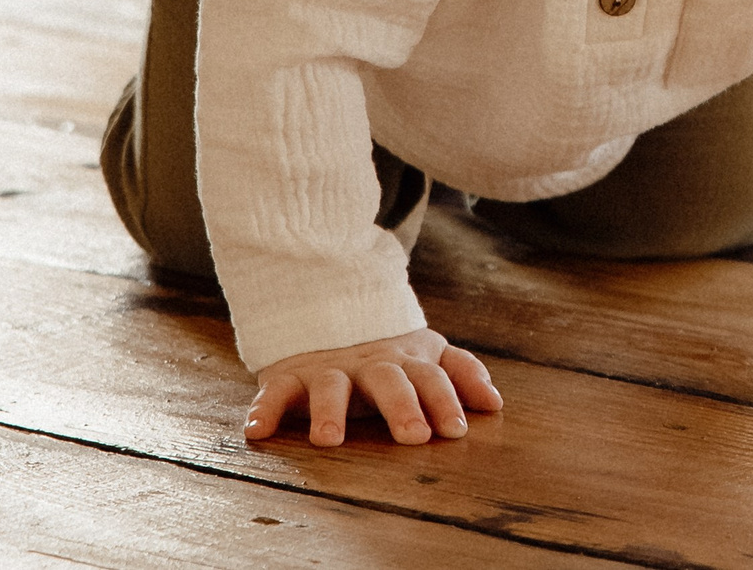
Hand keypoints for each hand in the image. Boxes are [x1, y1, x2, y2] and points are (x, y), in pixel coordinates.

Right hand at [245, 328, 503, 446]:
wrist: (329, 312)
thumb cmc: (388, 353)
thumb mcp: (426, 356)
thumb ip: (460, 374)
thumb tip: (495, 403)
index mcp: (406, 361)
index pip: (431, 377)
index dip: (445, 400)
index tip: (457, 429)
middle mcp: (369, 364)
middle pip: (388, 380)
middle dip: (402, 407)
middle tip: (414, 437)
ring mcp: (329, 368)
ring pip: (330, 385)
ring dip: (328, 411)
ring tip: (328, 439)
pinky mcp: (290, 375)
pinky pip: (275, 391)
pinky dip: (265, 409)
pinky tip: (257, 431)